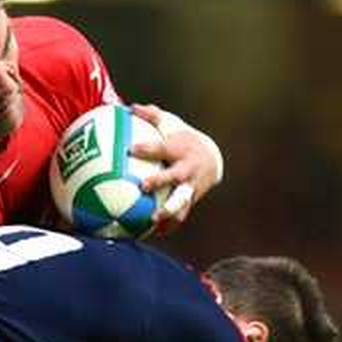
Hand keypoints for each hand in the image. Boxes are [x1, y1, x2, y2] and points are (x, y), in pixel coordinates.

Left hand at [129, 104, 222, 233]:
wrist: (212, 159)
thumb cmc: (182, 139)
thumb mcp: (170, 124)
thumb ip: (150, 116)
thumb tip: (128, 107)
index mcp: (180, 150)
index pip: (162, 148)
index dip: (148, 149)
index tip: (130, 150)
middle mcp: (187, 169)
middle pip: (176, 177)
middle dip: (161, 181)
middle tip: (144, 186)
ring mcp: (191, 187)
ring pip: (182, 201)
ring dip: (169, 211)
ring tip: (153, 221)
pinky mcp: (191, 201)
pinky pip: (180, 216)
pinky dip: (168, 226)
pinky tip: (150, 234)